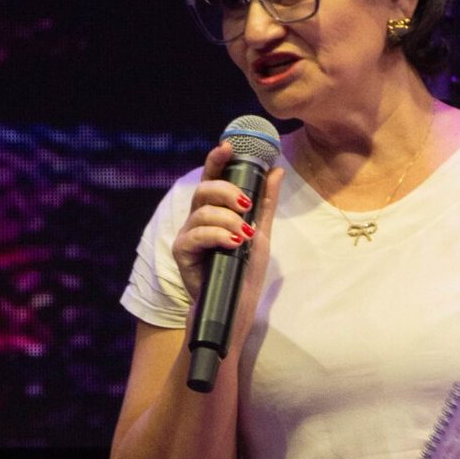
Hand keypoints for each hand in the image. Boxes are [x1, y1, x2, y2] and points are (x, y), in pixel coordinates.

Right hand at [171, 140, 284, 346]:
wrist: (235, 312)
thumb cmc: (244, 276)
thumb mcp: (261, 235)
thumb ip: (265, 204)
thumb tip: (277, 170)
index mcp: (215, 213)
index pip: (212, 179)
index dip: (217, 160)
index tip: (229, 146)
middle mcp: (198, 221)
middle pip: (204, 190)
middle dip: (226, 192)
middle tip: (246, 206)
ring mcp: (188, 237)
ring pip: (202, 212)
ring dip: (227, 219)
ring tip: (245, 236)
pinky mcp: (182, 255)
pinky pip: (196, 235)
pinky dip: (218, 236)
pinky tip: (234, 243)